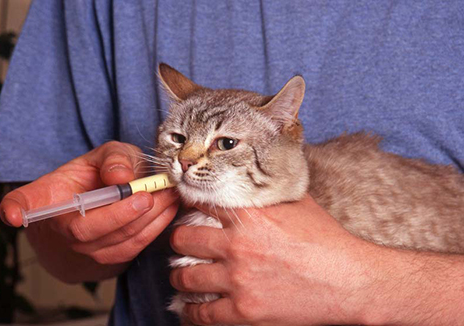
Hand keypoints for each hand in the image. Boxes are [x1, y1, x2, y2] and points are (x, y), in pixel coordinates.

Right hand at [0, 141, 178, 281]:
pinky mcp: (110, 261)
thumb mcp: (102, 157)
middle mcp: (62, 230)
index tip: (12, 215)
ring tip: (169, 195)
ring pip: (118, 240)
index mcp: (49, 200)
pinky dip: (156, 227)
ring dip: (149, 218)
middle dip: (122, 213)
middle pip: (86, 230)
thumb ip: (113, 159)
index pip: (25, 203)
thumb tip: (121, 176)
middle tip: (149, 194)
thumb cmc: (97, 179)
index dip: (16, 208)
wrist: (99, 212)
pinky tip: (169, 207)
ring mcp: (85, 251)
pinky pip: (135, 247)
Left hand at [169, 195, 377, 324]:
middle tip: (182, 244)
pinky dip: (191, 311)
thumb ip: (269, 190)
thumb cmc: (327, 240)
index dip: (190, 204)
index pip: (199, 202)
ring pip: (185, 277)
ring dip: (180, 276)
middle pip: (182, 239)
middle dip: (179, 241)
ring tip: (182, 275)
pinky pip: (201, 314)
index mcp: (249, 216)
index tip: (187, 209)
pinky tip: (190, 307)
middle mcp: (238, 246)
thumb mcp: (298, 203)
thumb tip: (257, 178)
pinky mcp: (244, 312)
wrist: (350, 281)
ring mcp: (238, 281)